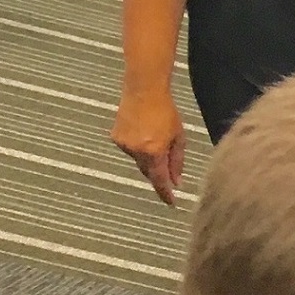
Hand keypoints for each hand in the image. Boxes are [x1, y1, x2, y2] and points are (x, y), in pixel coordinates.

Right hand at [113, 88, 185, 204]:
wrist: (143, 90)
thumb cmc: (166, 111)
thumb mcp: (179, 138)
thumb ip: (177, 162)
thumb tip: (177, 182)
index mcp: (153, 151)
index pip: (159, 180)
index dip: (165, 193)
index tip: (171, 203)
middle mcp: (136, 150)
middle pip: (148, 172)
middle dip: (158, 173)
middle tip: (169, 171)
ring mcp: (123, 144)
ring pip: (139, 161)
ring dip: (148, 156)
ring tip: (155, 137)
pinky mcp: (115, 137)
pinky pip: (130, 150)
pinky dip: (138, 146)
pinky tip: (143, 132)